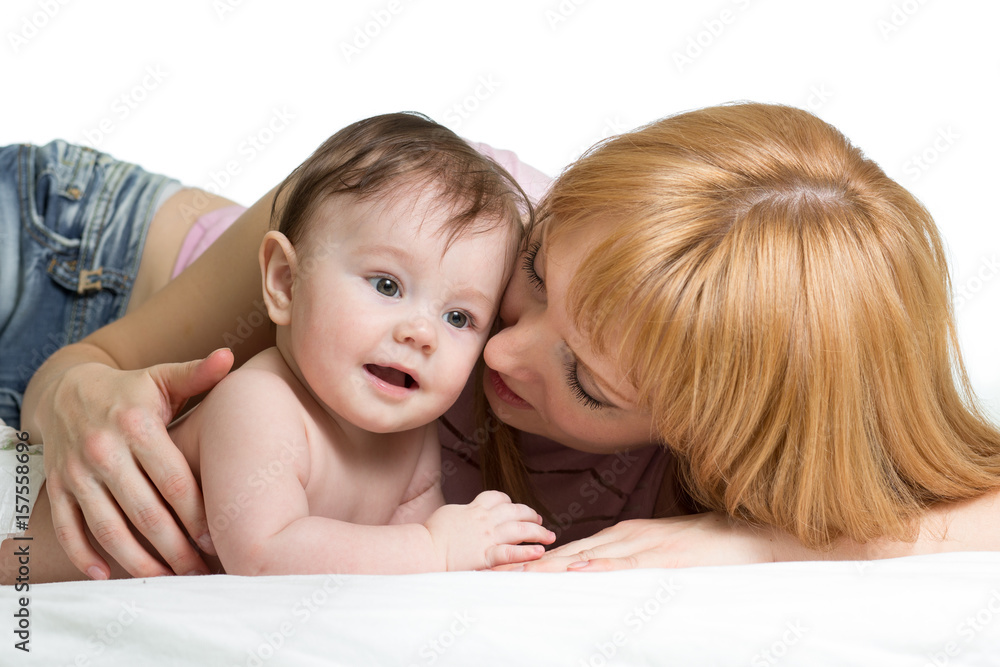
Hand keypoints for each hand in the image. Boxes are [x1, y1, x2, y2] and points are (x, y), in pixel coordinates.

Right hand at [38, 349, 232, 578]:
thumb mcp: (162, 378)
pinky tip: (107, 576)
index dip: (198, 513)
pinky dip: (84, 555)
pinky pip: (68, 528)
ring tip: (167, 580)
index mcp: (137, 425)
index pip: (174, 479)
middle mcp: (104, 450)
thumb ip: (197, 374)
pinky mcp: (58, 487)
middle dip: (175, 547)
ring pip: (108, 528)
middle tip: (201, 571)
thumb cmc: (130, 390)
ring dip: (138, 561)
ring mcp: (77, 472)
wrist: (65, 390)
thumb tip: (230, 356)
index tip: (218, 538)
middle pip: (145, 512)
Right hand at [424, 490, 555, 570]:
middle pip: (515, 511)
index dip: (509, 501)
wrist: (424, 549)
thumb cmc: (431, 533)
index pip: (498, 498)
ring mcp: (487, 537)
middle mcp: (485, 520)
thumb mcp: (449, 513)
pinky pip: (510, 553)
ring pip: (520, 530)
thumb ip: (464, 512)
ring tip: (549, 536)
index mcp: (475, 508)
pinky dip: (526, 552)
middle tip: (539, 520)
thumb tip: (467, 513)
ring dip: (538, 532)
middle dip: (530, 514)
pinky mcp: (486, 556)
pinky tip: (539, 552)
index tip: (515, 507)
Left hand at [494, 513, 788, 571]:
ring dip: (553, 568)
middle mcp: (626, 537)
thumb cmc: (707, 548)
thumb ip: (628, 562)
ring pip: (589, 558)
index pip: (568, 552)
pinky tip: (580, 572)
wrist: (752, 539)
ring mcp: (645, 545)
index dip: (534, 563)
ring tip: (520, 577)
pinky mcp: (666, 557)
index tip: (503, 571)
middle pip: (568, 554)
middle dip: (531, 566)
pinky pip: (629, 564)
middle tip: (495, 575)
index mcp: (623, 536)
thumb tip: (593, 577)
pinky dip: (602, 567)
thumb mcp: (659, 553)